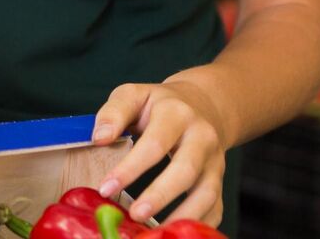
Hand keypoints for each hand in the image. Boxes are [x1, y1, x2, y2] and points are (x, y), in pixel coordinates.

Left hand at [90, 79, 229, 227]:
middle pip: (185, 170)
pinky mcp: (220, 181)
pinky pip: (215, 207)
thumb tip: (99, 138)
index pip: (154, 143)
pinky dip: (199, 223)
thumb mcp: (134, 94)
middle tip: (134, 215)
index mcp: (177, 114)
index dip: (130, 169)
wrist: (203, 105)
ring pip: (207, 193)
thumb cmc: (159, 104)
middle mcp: (202, 137)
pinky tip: (174, 233)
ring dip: (182, 216)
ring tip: (156, 233)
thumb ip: (114, 112)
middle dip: (159, 196)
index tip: (106, 189)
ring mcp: (215, 161)